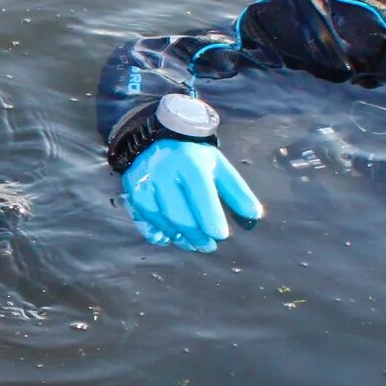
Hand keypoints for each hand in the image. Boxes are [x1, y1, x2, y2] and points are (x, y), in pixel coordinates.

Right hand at [122, 138, 260, 251]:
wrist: (155, 138)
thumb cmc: (193, 157)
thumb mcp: (217, 166)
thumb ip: (236, 191)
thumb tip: (254, 215)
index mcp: (189, 162)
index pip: (200, 194)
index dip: (211, 217)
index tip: (221, 235)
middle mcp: (163, 170)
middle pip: (178, 213)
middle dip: (195, 234)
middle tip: (208, 246)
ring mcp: (144, 181)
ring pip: (160, 218)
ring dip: (177, 236)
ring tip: (192, 243)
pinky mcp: (131, 190)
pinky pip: (143, 218)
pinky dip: (155, 232)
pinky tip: (169, 238)